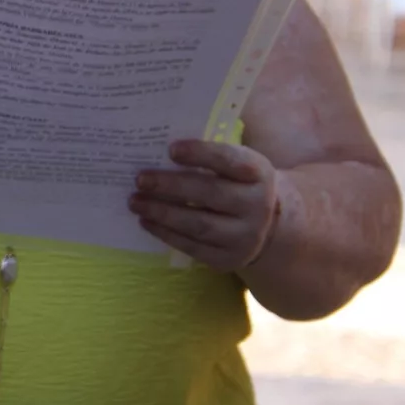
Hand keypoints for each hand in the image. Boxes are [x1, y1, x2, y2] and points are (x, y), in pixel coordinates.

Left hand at [130, 140, 280, 271]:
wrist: (269, 225)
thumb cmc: (237, 183)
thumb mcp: (235, 163)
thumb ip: (207, 154)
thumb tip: (157, 146)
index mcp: (258, 173)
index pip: (229, 160)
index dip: (200, 153)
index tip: (170, 149)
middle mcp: (257, 206)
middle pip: (211, 194)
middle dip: (171, 186)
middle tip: (140, 179)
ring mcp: (245, 237)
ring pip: (199, 225)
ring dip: (162, 213)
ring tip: (135, 202)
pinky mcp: (229, 259)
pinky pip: (193, 247)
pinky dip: (166, 234)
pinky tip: (146, 221)